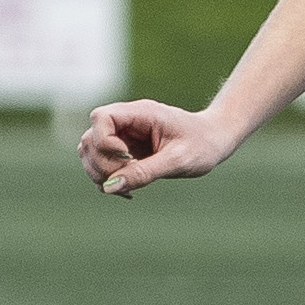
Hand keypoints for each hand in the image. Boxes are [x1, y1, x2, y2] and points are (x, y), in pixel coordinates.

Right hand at [80, 100, 231, 196]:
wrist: (215, 140)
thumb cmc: (202, 144)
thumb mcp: (177, 160)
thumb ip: (144, 172)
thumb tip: (109, 187)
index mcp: (140, 113)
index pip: (100, 117)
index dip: (104, 141)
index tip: (128, 157)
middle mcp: (127, 122)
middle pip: (90, 139)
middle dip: (103, 164)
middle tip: (131, 177)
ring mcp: (123, 137)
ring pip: (90, 152)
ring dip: (101, 173)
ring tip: (129, 186)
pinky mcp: (124, 152)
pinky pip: (102, 165)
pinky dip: (109, 181)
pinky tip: (128, 191)